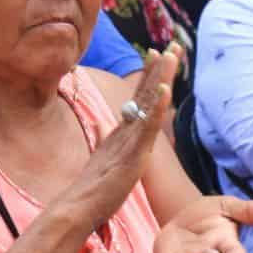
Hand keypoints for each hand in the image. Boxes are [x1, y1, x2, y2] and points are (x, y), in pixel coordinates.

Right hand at [60, 48, 177, 225]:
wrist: (78, 207)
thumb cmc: (93, 190)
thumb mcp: (106, 159)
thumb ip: (107, 141)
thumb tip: (105, 127)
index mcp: (121, 132)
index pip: (139, 98)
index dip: (151, 76)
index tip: (159, 54)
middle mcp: (125, 130)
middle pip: (146, 93)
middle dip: (161, 68)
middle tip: (174, 46)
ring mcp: (128, 140)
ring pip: (147, 104)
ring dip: (160, 78)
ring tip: (170, 55)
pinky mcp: (132, 153)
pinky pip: (147, 126)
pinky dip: (157, 107)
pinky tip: (166, 90)